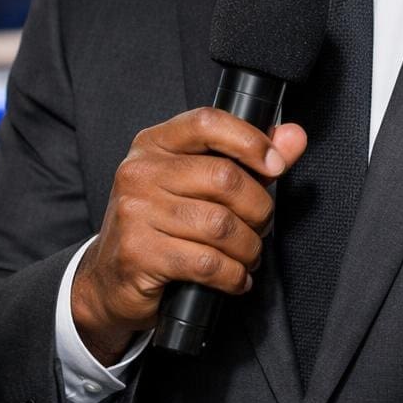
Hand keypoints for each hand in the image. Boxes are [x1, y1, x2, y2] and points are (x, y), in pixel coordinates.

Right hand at [70, 108, 307, 363]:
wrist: (108, 280)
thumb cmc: (161, 224)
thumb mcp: (197, 182)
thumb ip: (249, 158)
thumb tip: (294, 136)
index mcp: (155, 144)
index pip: (207, 123)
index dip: (250, 141)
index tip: (276, 165)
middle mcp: (139, 172)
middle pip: (224, 179)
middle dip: (258, 209)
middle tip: (261, 226)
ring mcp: (135, 213)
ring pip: (221, 226)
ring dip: (248, 248)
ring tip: (248, 255)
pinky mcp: (139, 254)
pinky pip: (208, 264)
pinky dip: (233, 276)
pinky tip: (234, 278)